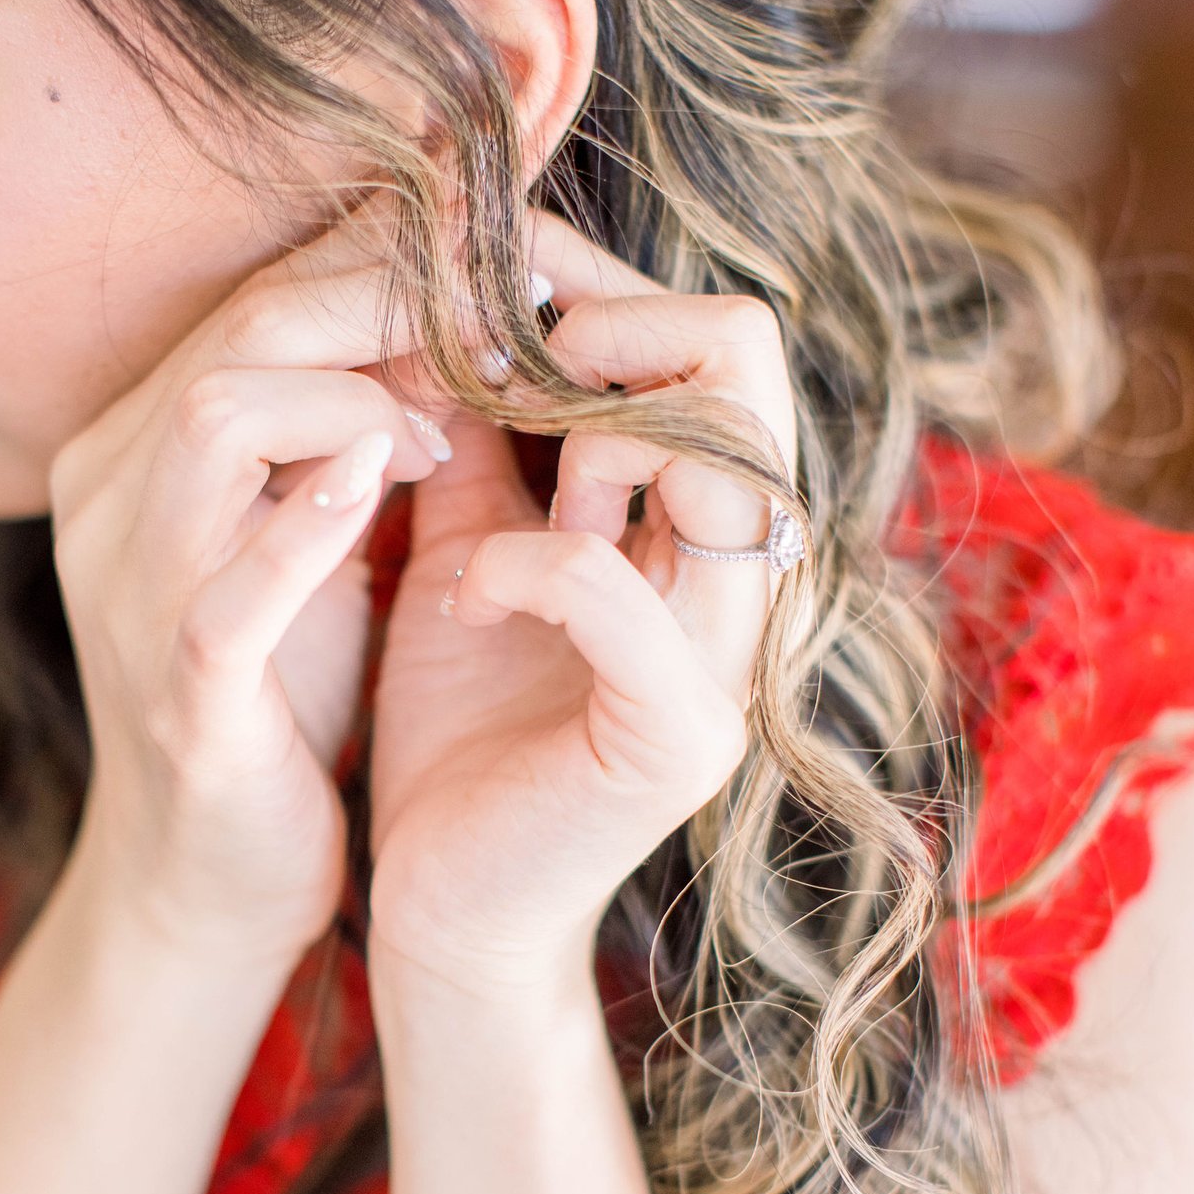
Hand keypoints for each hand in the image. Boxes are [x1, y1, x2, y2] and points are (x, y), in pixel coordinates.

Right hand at [49, 198, 452, 960]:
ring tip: (443, 433)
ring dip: (358, 397)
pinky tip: (380, 482)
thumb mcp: (311, 539)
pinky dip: (305, 527)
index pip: (257, 292)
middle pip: (244, 325)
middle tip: (502, 303)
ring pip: (218, 417)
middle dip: (389, 292)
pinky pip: (225, 594)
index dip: (383, 245)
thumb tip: (461, 316)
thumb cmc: (278, 699)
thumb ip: (350, 430)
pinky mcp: (180, 695)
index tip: (496, 231)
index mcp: (134, 445)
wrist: (206, 881)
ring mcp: (131, 593)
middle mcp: (109, 496)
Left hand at [366, 212, 801, 990]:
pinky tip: (464, 590)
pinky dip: (524, 560)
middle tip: (499, 348)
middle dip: (615, 320)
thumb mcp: (471, 554)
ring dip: (583, 423)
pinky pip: (613, 587)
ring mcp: (723, 663)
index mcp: (705, 533)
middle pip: (751, 369)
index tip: (497, 296)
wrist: (442, 903)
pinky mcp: (672, 735)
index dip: (610, 291)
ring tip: (486, 456)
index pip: (722, 350)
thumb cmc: (461, 732)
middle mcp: (742, 585)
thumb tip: (457, 308)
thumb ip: (485, 448)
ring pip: (721, 458)